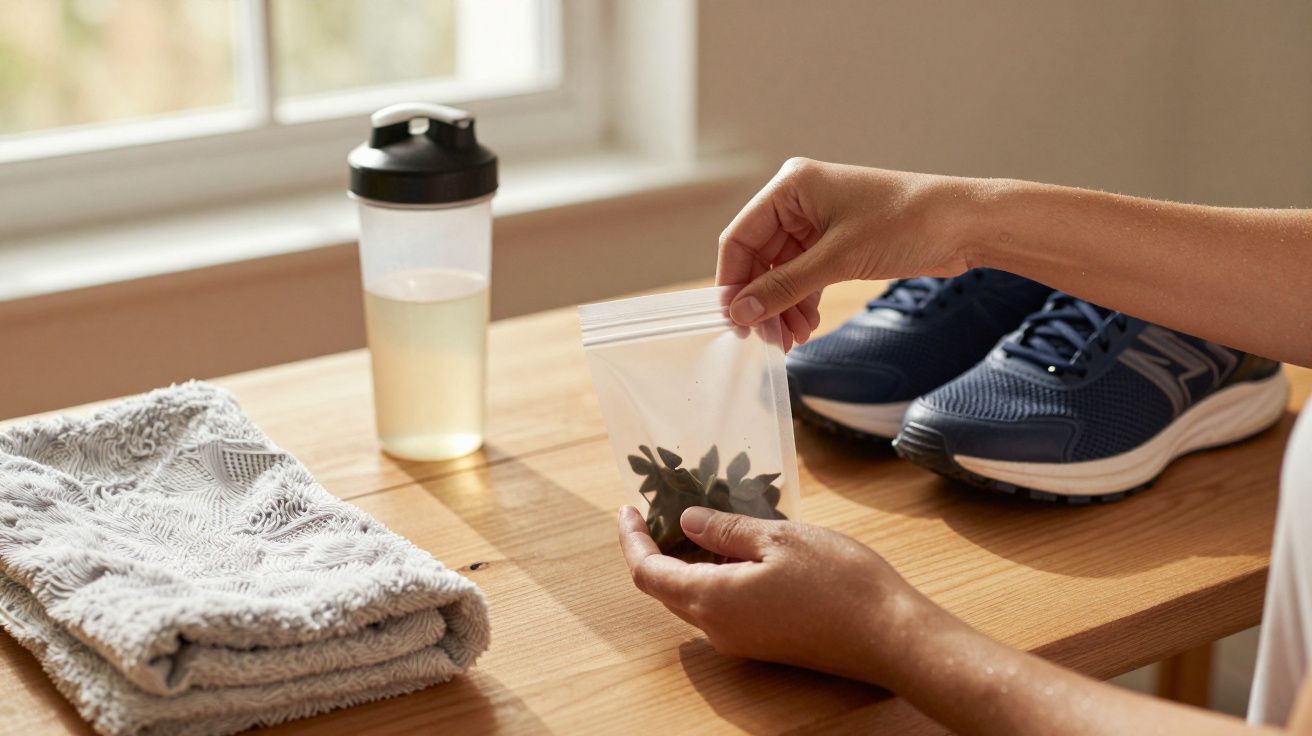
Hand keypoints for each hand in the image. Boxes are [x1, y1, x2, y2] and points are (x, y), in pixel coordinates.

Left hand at [617, 505, 952, 687]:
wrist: (892, 637)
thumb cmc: (840, 583)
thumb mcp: (778, 538)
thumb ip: (726, 530)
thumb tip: (687, 521)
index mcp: (713, 601)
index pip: (648, 574)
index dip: (631, 540)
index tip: (627, 509)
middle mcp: (718, 629)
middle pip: (666, 588)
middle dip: (655, 547)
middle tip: (659, 507)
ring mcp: (742, 640)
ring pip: (694, 598)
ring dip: (687, 561)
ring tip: (698, 519)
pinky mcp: (764, 643)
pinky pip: (722, 607)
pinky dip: (714, 575)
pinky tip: (735, 547)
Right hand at [716, 158, 976, 340]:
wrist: (965, 225)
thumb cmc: (907, 222)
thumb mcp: (838, 259)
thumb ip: (784, 287)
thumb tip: (741, 312)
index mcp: (791, 187)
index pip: (740, 237)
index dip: (733, 282)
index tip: (734, 321)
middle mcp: (798, 201)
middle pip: (759, 259)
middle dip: (762, 301)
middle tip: (765, 340)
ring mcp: (817, 223)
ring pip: (781, 273)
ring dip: (782, 308)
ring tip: (790, 340)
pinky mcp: (836, 244)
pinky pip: (804, 277)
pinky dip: (801, 302)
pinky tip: (806, 327)